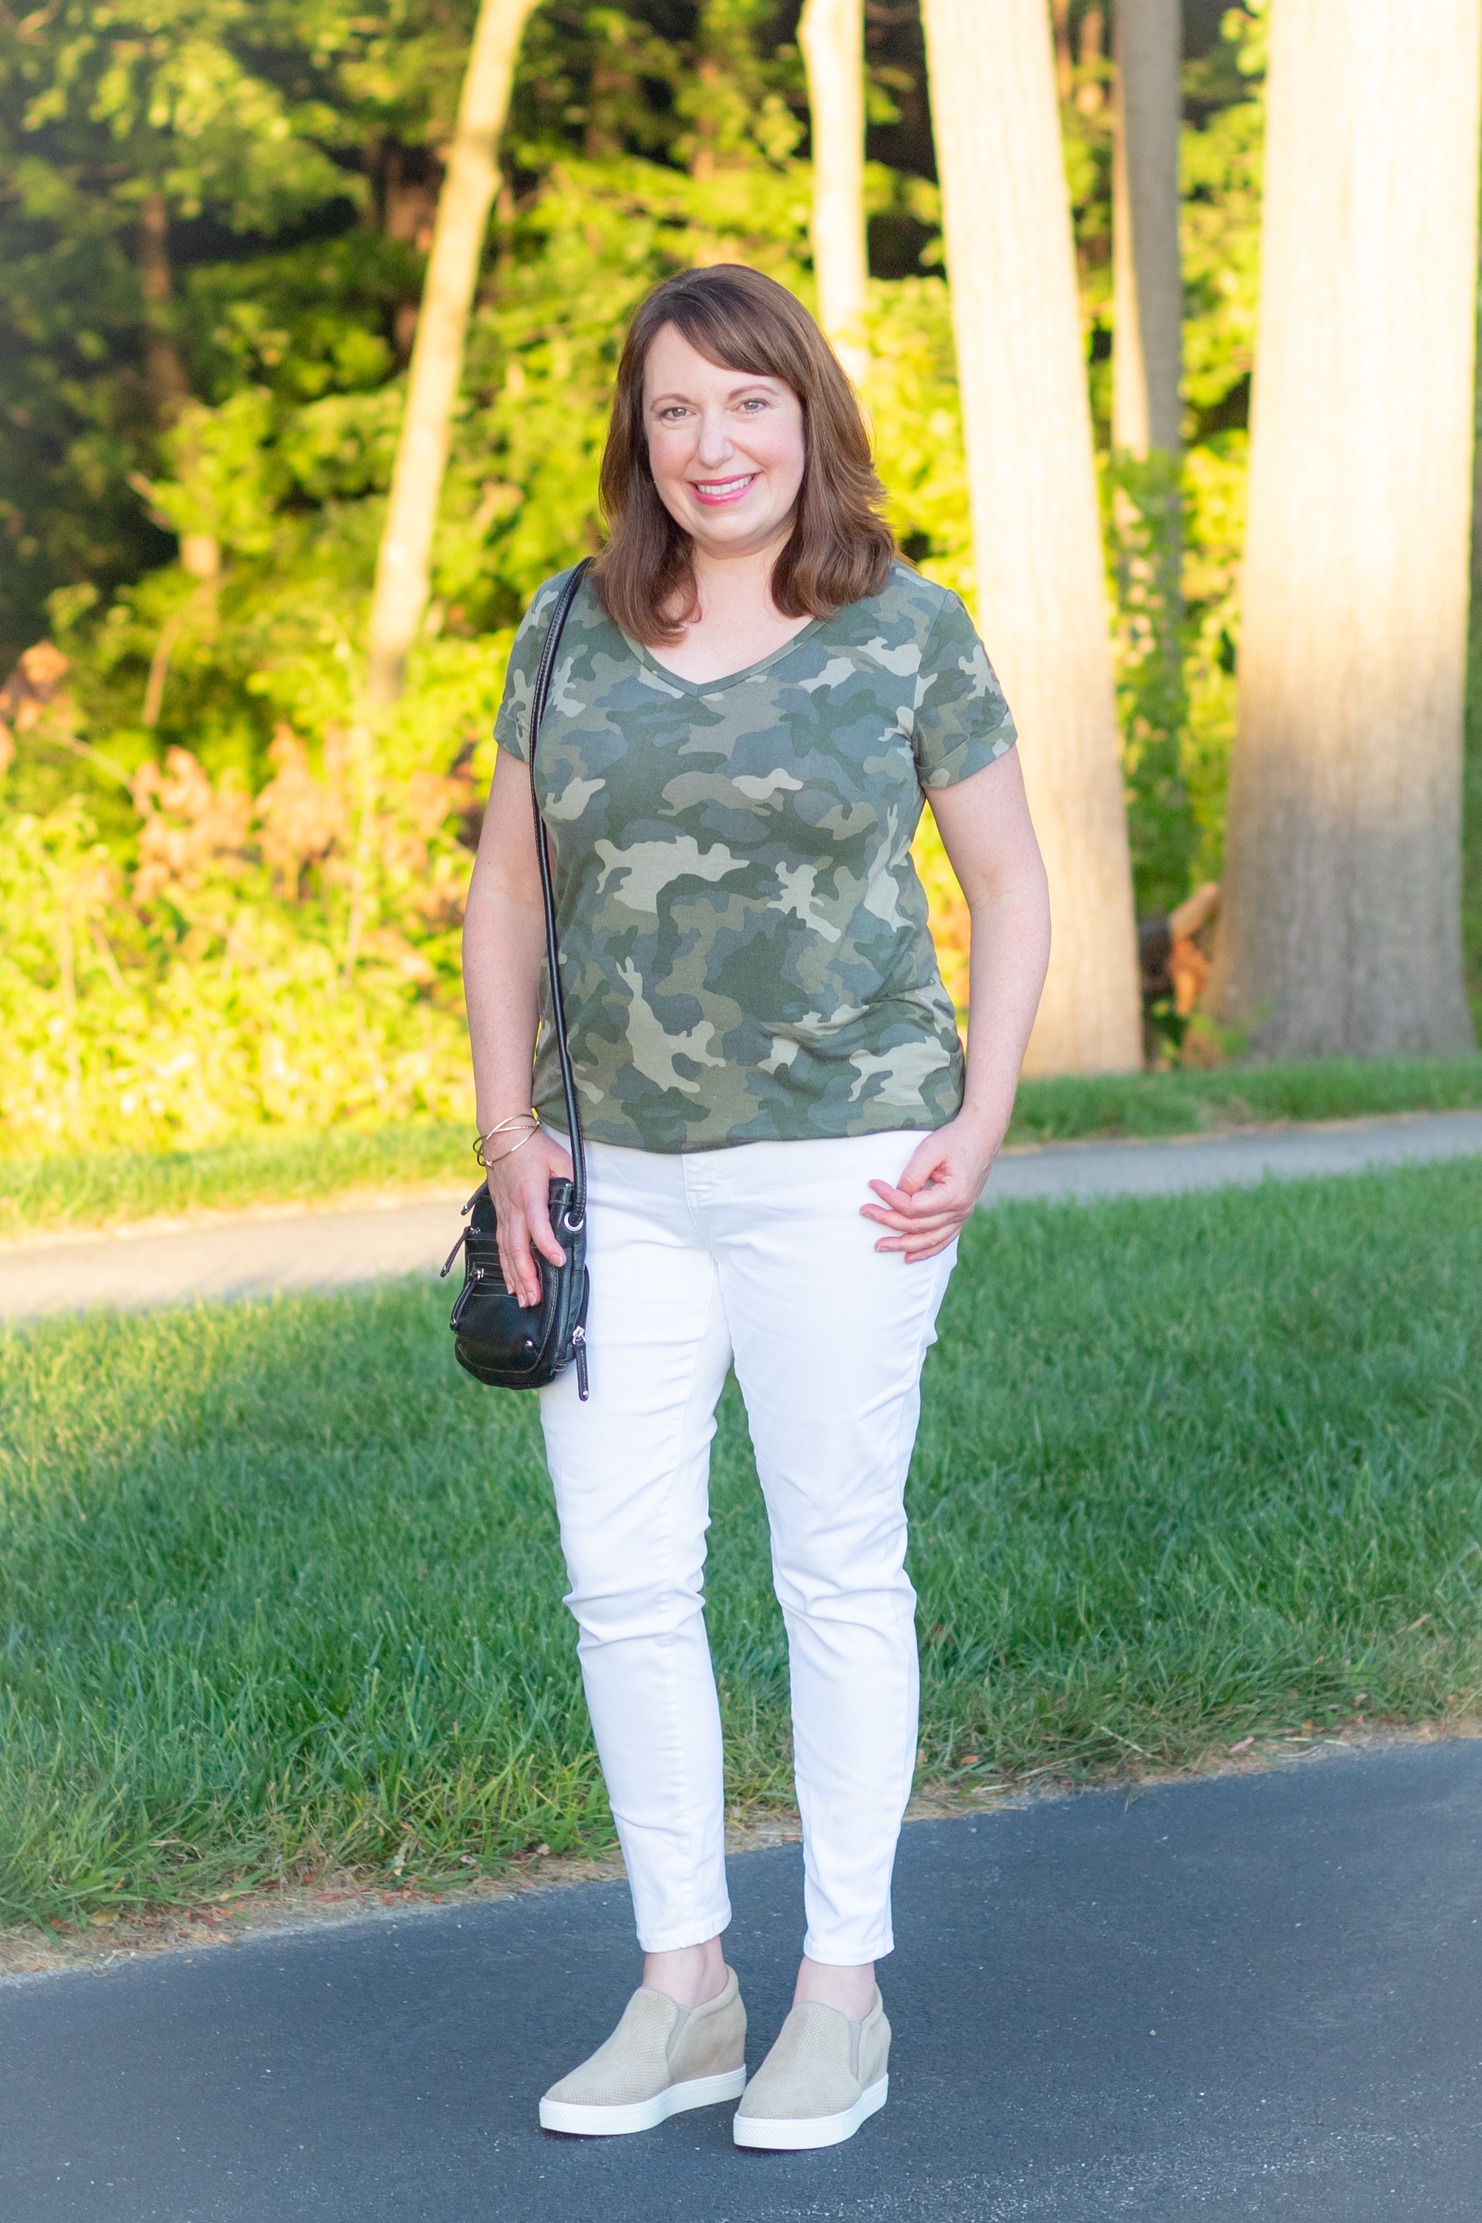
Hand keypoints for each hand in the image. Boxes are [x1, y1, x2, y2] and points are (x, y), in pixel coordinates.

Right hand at [482, 1124, 573, 1307]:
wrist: (503, 1135)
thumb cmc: (533, 1147)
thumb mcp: (561, 1160)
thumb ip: (570, 1184)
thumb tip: (577, 1211)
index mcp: (530, 1193)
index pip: (537, 1224)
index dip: (547, 1244)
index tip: (559, 1260)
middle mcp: (513, 1207)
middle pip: (517, 1247)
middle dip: (526, 1275)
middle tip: (535, 1298)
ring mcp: (504, 1212)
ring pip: (506, 1251)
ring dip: (515, 1276)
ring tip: (524, 1298)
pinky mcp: (500, 1214)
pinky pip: (501, 1245)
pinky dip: (505, 1265)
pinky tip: (510, 1281)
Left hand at [860, 1117, 1001, 1261]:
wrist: (982, 1135)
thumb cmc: (955, 1139)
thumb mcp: (930, 1150)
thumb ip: (912, 1175)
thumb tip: (897, 1195)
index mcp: (954, 1195)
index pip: (912, 1207)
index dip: (889, 1198)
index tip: (873, 1184)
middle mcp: (960, 1211)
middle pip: (917, 1226)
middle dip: (887, 1220)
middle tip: (865, 1211)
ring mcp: (962, 1216)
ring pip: (929, 1240)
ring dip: (902, 1245)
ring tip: (879, 1246)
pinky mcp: (961, 1215)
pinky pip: (942, 1240)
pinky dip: (925, 1250)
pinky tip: (908, 1257)